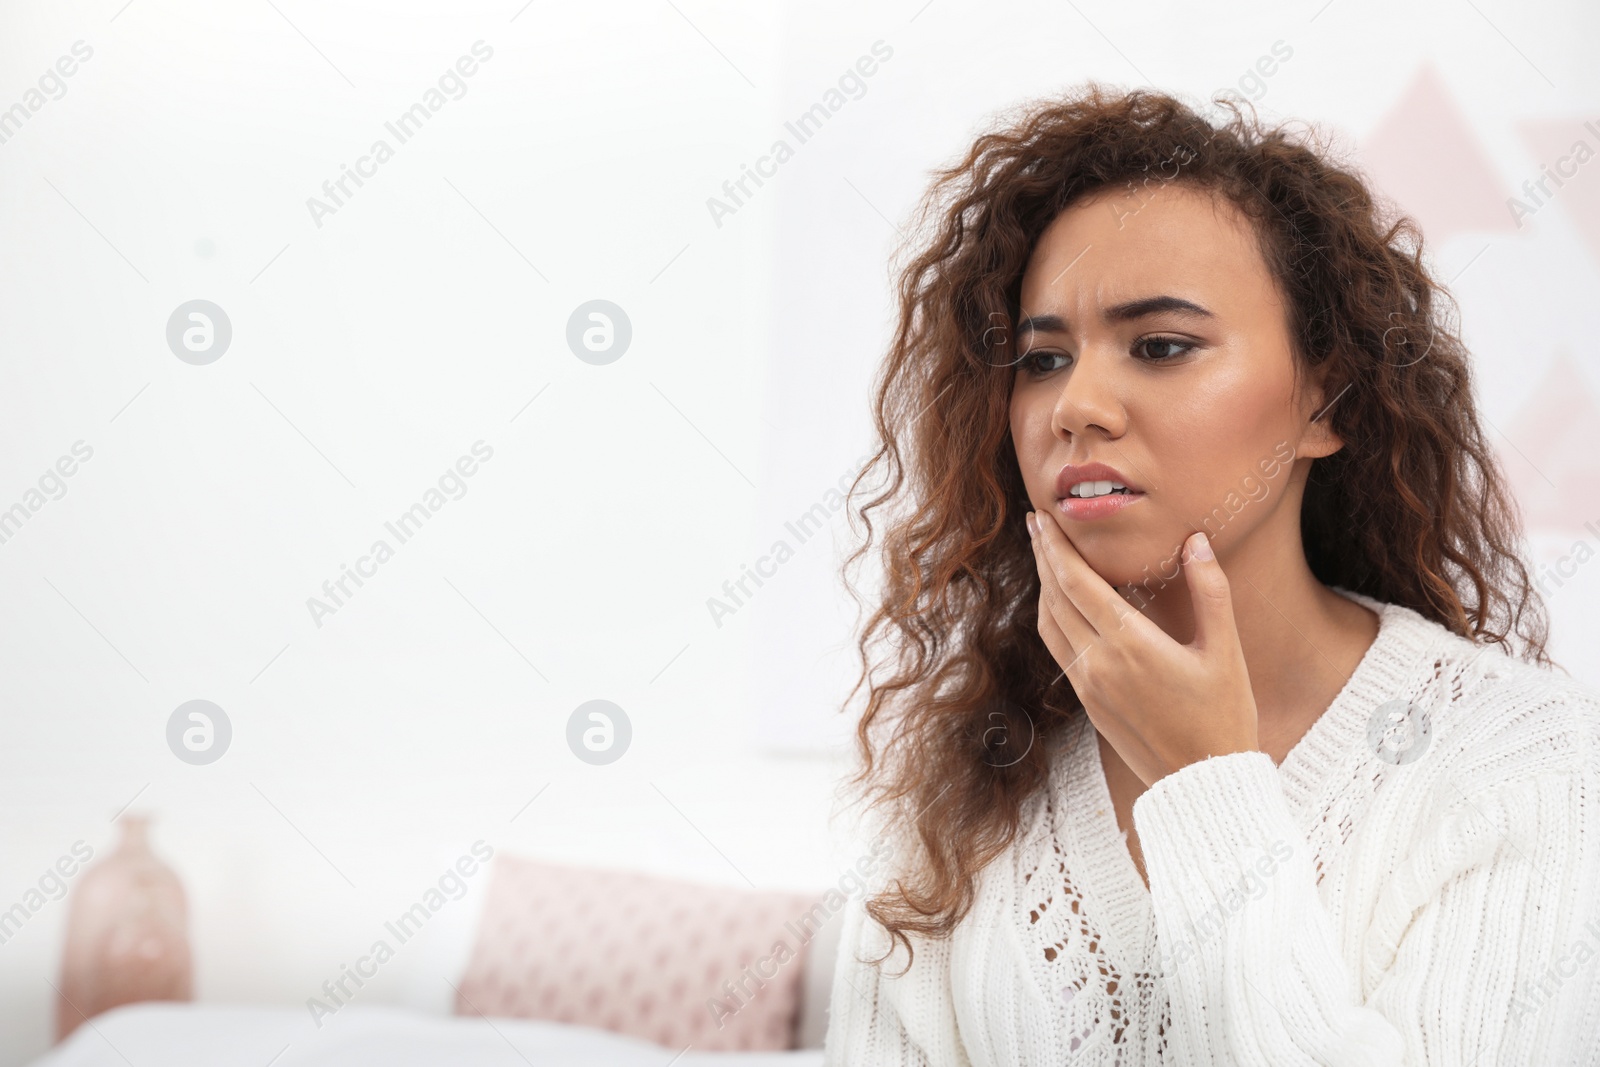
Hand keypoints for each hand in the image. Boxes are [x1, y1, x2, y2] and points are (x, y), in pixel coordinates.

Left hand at [1027, 508, 1259, 786]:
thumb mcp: (1225, 651)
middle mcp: (1099, 663)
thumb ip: (1210, 591)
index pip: (1077, 582)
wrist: (1202, 783)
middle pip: (1055, 597)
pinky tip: (1059, 603)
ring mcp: (1088, 684)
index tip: (1044, 517)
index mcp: (1130, 644)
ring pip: (1050, 624)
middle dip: (1044, 556)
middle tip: (1036, 522)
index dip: (1057, 546)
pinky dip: (1052, 617)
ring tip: (1043, 555)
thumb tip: (1196, 541)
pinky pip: (1058, 648)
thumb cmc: (1223, 716)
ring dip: (1043, 586)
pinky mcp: (1088, 701)